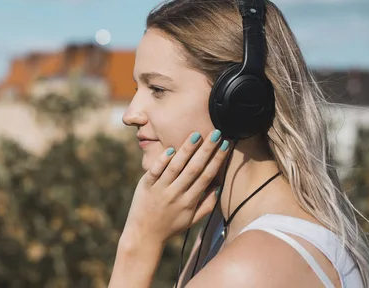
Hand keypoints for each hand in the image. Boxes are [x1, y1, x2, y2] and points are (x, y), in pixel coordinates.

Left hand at [122, 130, 230, 245]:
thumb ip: (207, 205)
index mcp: (189, 202)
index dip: (217, 160)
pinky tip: (171, 149)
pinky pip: (155, 171)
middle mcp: (176, 194)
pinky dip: (163, 160)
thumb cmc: (170, 227)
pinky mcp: (145, 186)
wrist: (143, 236)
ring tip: (196, 135)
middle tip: (216, 133)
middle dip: (206, 150)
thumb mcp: (192, 220)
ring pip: (175, 167)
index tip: (225, 145)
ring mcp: (160, 189)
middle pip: (194, 169)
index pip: (206, 177)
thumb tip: (219, 187)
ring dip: (186, 151)